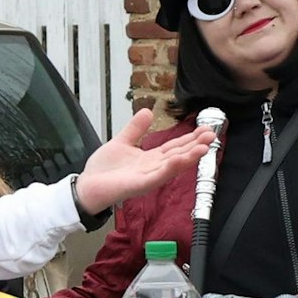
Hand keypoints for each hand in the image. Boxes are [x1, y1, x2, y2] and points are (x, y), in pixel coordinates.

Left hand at [72, 109, 212, 214]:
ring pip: (173, 166)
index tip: (205, 128)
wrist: (86, 187)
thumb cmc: (103, 170)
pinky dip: (170, 168)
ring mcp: (147, 177)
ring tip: (204, 147)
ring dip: (189, 157)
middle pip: (178, 155)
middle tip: (212, 135)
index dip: (189, 138)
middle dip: (195, 146)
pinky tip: (181, 159)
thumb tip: (148, 111)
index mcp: (150, 158)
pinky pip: (158, 176)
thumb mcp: (122, 142)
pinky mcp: (139, 185)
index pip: (174, 146)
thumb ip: (135, 129)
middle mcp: (152, 168)